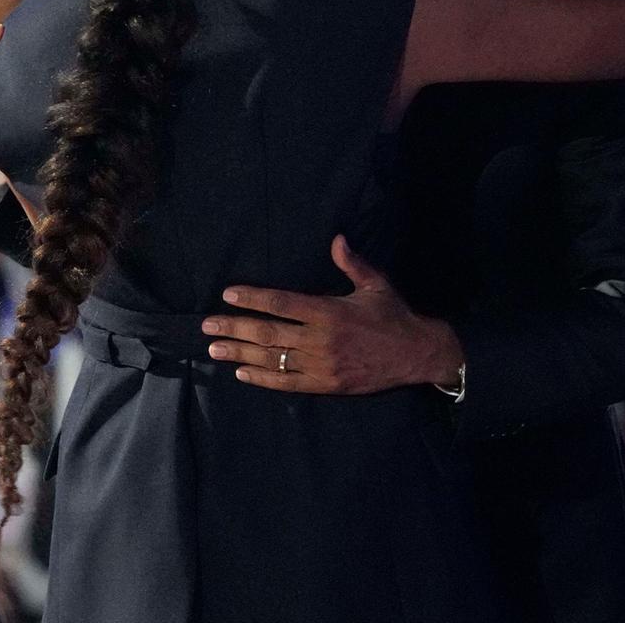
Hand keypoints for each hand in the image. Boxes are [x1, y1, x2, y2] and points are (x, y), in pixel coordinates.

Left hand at [203, 236, 463, 394]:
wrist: (416, 354)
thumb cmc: (393, 316)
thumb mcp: (376, 284)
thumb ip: (352, 263)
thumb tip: (336, 239)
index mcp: (330, 312)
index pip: (282, 303)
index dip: (253, 299)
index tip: (228, 295)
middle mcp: (321, 339)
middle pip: (269, 333)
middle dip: (235, 328)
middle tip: (207, 325)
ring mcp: (322, 365)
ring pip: (273, 359)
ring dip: (240, 353)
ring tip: (214, 349)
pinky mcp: (326, 385)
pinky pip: (288, 383)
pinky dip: (262, 378)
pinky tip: (242, 373)